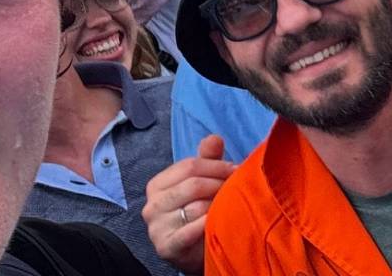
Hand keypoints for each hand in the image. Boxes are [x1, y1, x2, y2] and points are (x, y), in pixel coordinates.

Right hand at [142, 135, 235, 274]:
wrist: (195, 253)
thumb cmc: (199, 214)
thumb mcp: (201, 184)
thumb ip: (207, 160)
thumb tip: (214, 137)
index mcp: (157, 184)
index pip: (189, 165)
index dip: (216, 166)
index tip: (237, 169)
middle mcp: (152, 204)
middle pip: (193, 184)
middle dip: (220, 184)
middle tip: (239, 187)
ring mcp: (156, 227)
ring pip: (196, 207)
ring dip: (219, 205)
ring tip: (232, 205)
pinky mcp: (166, 247)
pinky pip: (190, 231)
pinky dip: (207, 224)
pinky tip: (218, 221)